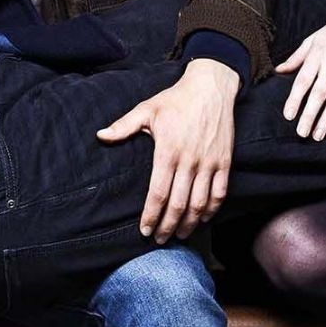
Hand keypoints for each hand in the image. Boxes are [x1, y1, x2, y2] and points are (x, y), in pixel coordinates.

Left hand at [97, 58, 239, 241]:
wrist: (210, 87)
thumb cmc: (175, 100)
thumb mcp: (146, 109)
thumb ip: (123, 126)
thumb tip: (100, 136)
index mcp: (167, 151)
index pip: (157, 193)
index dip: (151, 215)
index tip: (145, 230)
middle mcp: (189, 160)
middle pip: (178, 204)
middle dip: (168, 226)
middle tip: (160, 240)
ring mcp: (209, 162)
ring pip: (200, 203)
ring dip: (189, 223)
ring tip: (179, 235)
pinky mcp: (225, 161)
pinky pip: (220, 193)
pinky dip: (211, 210)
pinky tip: (202, 219)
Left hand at [273, 0, 325, 141]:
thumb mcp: (313, 39)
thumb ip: (297, 57)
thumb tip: (278, 70)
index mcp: (318, 54)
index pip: (304, 80)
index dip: (296, 99)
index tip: (288, 115)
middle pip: (320, 94)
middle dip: (310, 115)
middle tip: (301, 133)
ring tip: (317, 136)